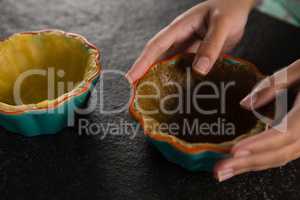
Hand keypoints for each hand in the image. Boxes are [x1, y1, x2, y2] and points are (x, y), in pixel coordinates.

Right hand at [126, 0, 256, 82]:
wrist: (237, 7)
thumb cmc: (229, 10)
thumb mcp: (222, 25)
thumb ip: (211, 45)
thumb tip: (199, 70)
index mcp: (179, 28)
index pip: (156, 47)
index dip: (142, 63)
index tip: (129, 79)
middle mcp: (179, 40)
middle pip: (156, 59)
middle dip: (144, 75)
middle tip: (135, 95)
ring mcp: (187, 49)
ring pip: (168, 66)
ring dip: (159, 80)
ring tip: (151, 99)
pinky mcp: (196, 57)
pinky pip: (184, 70)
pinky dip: (178, 81)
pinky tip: (177, 94)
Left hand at [215, 59, 299, 181]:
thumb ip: (274, 84)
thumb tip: (244, 104)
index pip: (284, 135)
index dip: (259, 144)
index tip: (235, 151)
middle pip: (279, 154)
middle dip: (248, 164)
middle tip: (220, 170)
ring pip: (281, 158)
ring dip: (252, 166)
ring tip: (227, 170)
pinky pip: (284, 153)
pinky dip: (262, 159)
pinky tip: (245, 161)